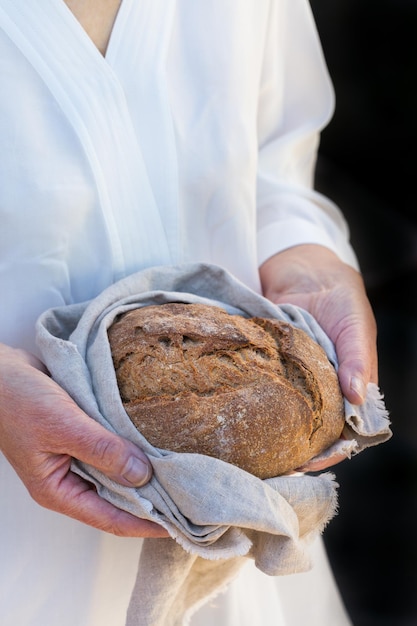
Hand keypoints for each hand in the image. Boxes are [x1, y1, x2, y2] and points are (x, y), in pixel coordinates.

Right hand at [0, 343, 167, 537]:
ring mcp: (76, 456)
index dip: (145, 523)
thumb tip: (142, 475)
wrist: (0, 371)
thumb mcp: (64, 427)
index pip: (110, 518)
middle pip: (117, 498)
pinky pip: (112, 447)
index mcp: (58, 490)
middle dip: (150, 499)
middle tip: (187, 497)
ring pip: (116, 472)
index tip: (179, 524)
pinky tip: (155, 443)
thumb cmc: (19, 402)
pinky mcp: (82, 434)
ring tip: (179, 473)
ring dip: (143, 471)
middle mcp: (70, 478)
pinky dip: (131, 447)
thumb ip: (103, 451)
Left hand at [259, 245, 377, 469]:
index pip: (341, 432)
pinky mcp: (265, 365)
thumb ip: (358, 358)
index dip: (327, 453)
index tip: (306, 466)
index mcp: (346, 387)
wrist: (301, 266)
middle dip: (291, 453)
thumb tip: (357, 397)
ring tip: (248, 452)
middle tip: (268, 467)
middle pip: (307, 432)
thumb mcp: (355, 323)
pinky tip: (235, 415)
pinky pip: (258, 387)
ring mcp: (288, 379)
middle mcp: (317, 389)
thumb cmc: (339, 295)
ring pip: (279, 415)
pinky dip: (248, 401)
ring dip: (266, 434)